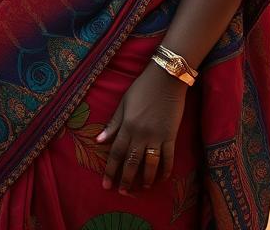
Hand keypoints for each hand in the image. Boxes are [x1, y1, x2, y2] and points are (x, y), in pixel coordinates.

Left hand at [97, 61, 185, 193]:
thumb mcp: (124, 103)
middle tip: (122, 192)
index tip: (106, 184)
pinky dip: (165, 170)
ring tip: (142, 188)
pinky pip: (168, 158)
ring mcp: (157, 136)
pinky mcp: (171, 136)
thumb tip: (98, 140)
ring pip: (150, 164)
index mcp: (127, 125)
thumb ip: (113, 123)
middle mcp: (141, 134)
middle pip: (132, 162)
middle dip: (126, 179)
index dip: (110, 170)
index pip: (116, 153)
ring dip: (146, 179)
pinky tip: (162, 179)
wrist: (166, 78)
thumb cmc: (142, 88)